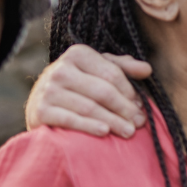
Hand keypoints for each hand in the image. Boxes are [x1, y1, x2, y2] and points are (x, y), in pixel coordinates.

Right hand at [25, 44, 151, 137]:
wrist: (39, 105)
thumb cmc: (76, 86)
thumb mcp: (97, 70)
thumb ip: (121, 67)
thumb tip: (147, 69)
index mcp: (77, 54)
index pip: (112, 74)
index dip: (130, 92)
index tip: (141, 106)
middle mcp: (60, 69)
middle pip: (102, 92)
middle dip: (125, 108)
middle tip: (140, 122)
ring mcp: (48, 90)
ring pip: (89, 107)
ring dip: (113, 121)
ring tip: (129, 131)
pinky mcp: (40, 111)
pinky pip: (70, 120)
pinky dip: (88, 127)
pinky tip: (105, 133)